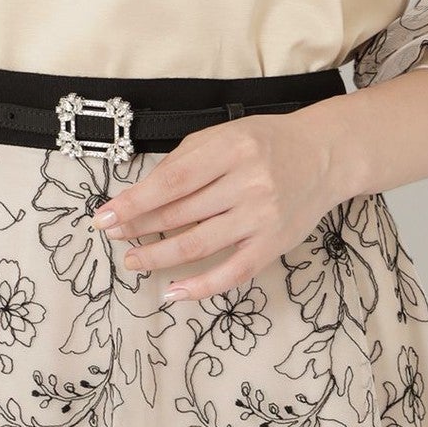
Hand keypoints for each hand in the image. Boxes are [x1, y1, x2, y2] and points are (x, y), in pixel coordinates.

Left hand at [89, 106, 344, 302]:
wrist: (324, 155)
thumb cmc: (266, 142)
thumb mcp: (224, 134)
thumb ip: (186, 159)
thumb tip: (142, 194)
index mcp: (231, 149)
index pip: (172, 181)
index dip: (134, 202)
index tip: (104, 216)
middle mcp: (248, 183)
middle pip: (181, 213)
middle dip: (139, 227)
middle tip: (111, 236)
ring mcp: (262, 217)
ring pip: (199, 245)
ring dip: (159, 256)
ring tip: (133, 260)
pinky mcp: (274, 244)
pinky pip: (232, 272)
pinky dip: (201, 286)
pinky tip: (174, 292)